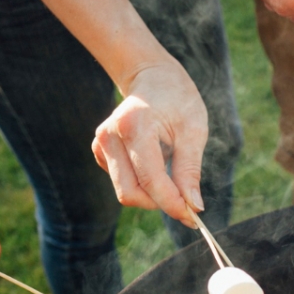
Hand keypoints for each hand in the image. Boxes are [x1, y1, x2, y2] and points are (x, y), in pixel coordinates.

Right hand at [91, 59, 208, 226]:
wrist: (152, 77)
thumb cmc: (177, 100)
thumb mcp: (193, 131)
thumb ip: (190, 171)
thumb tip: (193, 207)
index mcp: (134, 125)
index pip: (150, 180)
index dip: (171, 204)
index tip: (192, 216)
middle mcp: (110, 135)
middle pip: (131, 193)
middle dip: (159, 203)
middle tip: (185, 201)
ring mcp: (101, 143)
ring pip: (126, 191)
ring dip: (152, 195)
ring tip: (173, 175)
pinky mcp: (100, 151)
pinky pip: (123, 182)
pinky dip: (143, 184)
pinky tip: (155, 163)